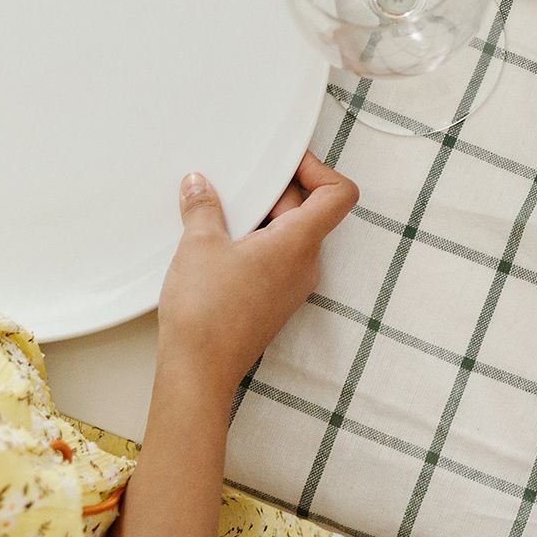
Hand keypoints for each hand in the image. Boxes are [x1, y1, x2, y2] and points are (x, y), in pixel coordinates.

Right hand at [156, 152, 358, 406]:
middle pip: (311, 210)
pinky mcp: (275, 301)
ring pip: (291, 235)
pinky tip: (221, 246)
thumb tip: (199, 185)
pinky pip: (278, 259)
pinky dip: (257, 243)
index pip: (339, 193)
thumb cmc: (206, 314)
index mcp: (300, 242)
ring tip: (224, 214)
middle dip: (278, 191)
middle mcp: (306, 264)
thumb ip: (203, 207)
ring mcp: (293, 285)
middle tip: (241, 185)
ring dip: (264, 218)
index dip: (318, 170)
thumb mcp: (199, 246)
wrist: (198, 373)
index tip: (285, 163)